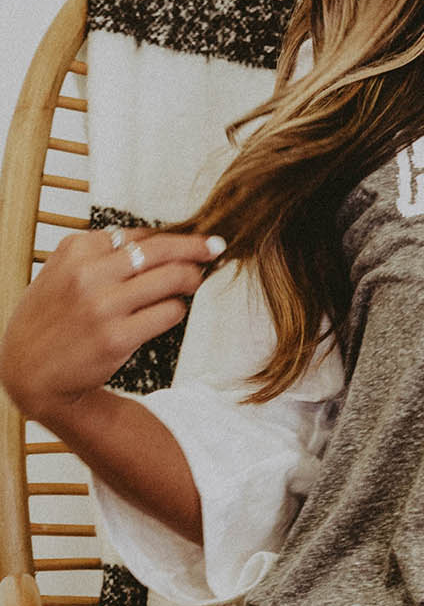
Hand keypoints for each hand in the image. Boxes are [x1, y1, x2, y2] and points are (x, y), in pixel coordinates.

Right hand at [0, 227, 223, 428]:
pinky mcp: (116, 338)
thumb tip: (155, 241)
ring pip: (172, 278)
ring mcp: (103, 306)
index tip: (191, 240)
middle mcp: (88, 274)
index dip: (170, 238)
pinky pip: (168, 313)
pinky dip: (176, 310)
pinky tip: (168, 312)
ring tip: (193, 282)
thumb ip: (99, 255)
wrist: (28, 370)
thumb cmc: (49, 319)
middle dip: (196, 247)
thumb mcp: (60, 272)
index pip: (139, 235)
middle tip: (214, 248)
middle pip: (161, 249)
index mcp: (75, 250)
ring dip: (191, 278)